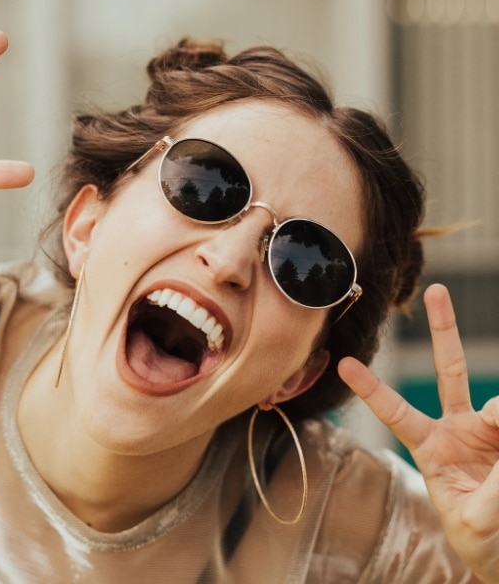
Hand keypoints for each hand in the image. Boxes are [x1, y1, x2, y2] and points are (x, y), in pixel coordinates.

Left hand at [339, 284, 498, 582]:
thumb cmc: (481, 538)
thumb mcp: (474, 521)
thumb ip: (489, 492)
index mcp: (431, 447)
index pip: (395, 412)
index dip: (372, 389)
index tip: (344, 363)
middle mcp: (458, 428)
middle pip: (449, 370)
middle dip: (443, 330)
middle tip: (436, 290)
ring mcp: (489, 428)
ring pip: (497, 403)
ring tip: (498, 454)